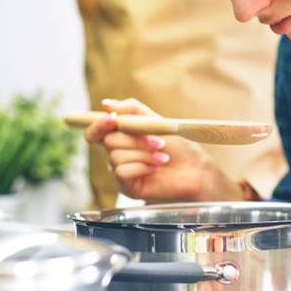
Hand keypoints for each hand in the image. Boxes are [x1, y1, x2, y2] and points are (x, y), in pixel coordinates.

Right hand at [84, 98, 243, 201]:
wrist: (195, 168)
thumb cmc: (178, 146)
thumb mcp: (156, 121)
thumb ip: (132, 110)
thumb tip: (106, 104)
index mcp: (122, 137)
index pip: (95, 132)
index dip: (99, 124)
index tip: (112, 119)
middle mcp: (118, 153)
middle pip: (109, 141)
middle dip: (136, 139)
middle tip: (159, 142)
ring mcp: (121, 170)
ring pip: (116, 157)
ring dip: (143, 154)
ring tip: (162, 157)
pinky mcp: (126, 186)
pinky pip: (121, 172)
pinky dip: (142, 167)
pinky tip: (156, 168)